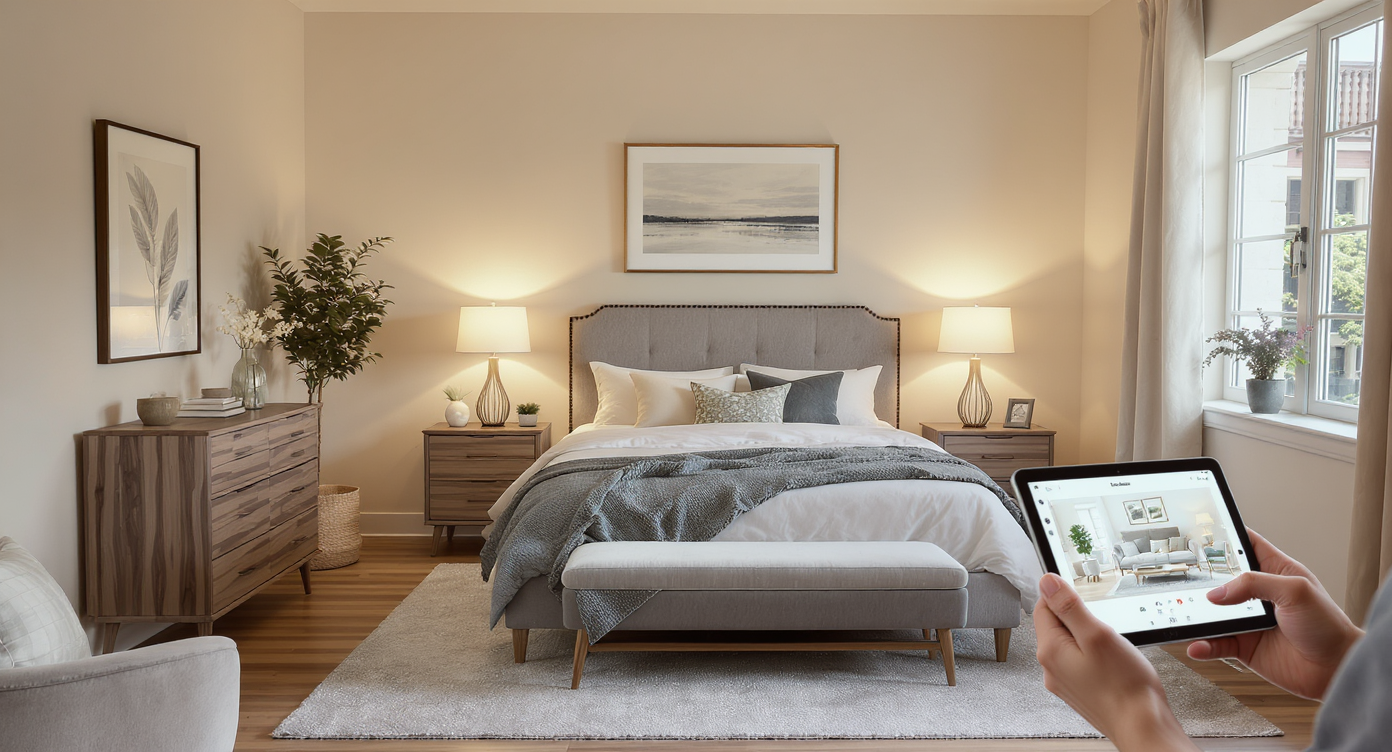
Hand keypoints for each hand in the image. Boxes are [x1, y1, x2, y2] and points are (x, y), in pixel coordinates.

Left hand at [1035, 573, 1198, 751]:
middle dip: (1078, 620)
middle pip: (1055, 625)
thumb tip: (1047, 582)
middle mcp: (1050, 668)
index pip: (1042, 607)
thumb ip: (1069, 606)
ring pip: (1069, 644)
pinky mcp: (1078, 691)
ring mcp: (1064, 682)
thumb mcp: (1097, 634)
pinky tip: (1112, 665)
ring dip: (1087, 638)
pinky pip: (1079, 662)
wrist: (1143, 727)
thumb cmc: (1125, 686)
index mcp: (1050, 650)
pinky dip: (1093, 656)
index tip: (1084, 602)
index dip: (1063, 597)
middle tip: (1103, 631)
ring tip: (1110, 650)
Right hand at [1186, 529, 1362, 699]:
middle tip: (1181, 576)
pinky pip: (1217, 643)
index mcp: (1275, 572)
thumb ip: (1255, 584)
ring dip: (1197, 615)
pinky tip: (1198, 645)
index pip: (1246, 545)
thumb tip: (1218, 592)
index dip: (1225, 537)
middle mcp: (1259, 595)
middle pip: (1221, 580)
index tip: (1200, 532)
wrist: (1336, 669)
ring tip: (1182, 614)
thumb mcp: (1296, 591)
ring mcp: (1249, 621)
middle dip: (1201, 578)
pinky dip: (1204, 645)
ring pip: (1213, 613)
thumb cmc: (1328, 626)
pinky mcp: (1245, 646)